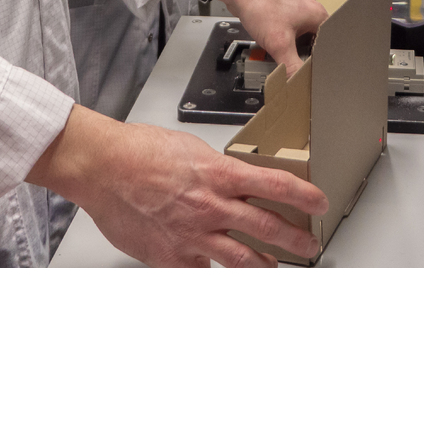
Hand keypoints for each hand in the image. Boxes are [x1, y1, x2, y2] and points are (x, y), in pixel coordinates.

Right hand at [27, 105, 327, 266]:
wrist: (103, 167)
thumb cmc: (139, 151)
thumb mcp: (190, 150)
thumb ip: (215, 172)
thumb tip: (232, 183)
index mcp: (218, 173)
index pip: (275, 184)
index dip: (303, 196)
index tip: (320, 203)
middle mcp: (211, 206)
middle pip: (267, 227)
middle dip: (296, 239)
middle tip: (310, 245)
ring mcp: (193, 235)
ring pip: (243, 259)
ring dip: (266, 266)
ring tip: (278, 269)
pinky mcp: (172, 257)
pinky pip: (202, 272)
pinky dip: (213, 273)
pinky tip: (219, 273)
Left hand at [211, 0, 326, 78]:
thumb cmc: (260, 5)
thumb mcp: (278, 43)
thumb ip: (291, 66)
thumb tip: (298, 83)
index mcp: (317, 14)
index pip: (329, 42)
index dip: (323, 59)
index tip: (316, 71)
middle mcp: (310, 7)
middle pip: (315, 38)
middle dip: (305, 52)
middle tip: (298, 65)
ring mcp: (296, 4)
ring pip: (300, 32)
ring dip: (293, 44)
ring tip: (284, 54)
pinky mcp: (283, 5)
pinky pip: (289, 25)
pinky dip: (283, 36)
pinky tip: (274, 43)